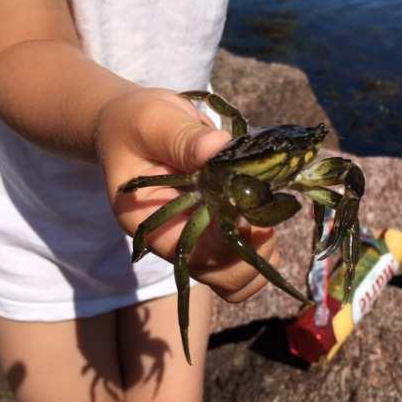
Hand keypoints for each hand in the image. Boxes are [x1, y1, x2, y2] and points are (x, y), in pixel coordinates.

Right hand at [96, 88, 280, 301]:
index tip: (251, 206)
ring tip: (269, 213)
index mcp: (149, 225)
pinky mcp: (213, 228)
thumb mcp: (153, 123)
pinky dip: (264, 242)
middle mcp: (174, 240)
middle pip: (222, 279)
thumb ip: (183, 139)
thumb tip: (219, 148)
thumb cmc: (135, 123)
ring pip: (237, 277)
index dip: (232, 242)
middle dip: (255, 254)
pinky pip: (244, 256)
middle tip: (268, 213)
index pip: (195, 257)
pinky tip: (267, 212)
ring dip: (264, 253)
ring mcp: (196, 238)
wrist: (132, 124)